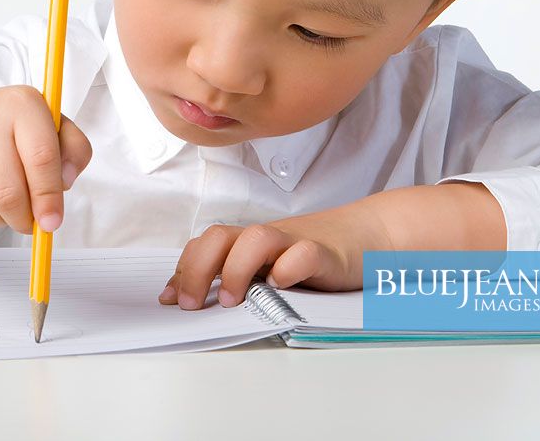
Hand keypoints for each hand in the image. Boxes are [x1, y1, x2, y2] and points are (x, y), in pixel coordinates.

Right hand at [0, 85, 91, 234]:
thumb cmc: (15, 128)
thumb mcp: (54, 126)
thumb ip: (74, 151)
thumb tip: (63, 183)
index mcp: (21, 104)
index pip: (40, 158)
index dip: (48, 197)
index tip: (52, 222)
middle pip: (7, 192)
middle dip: (24, 218)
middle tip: (31, 221)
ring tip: (7, 209)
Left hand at [158, 204, 392, 309]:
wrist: (369, 234)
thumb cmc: (316, 255)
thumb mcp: (273, 266)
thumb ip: (241, 277)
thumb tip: (197, 300)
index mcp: (250, 244)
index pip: (205, 246)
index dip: (183, 270)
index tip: (170, 299)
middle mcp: (267, 239)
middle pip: (219, 237)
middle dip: (197, 269)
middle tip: (192, 304)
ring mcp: (295, 242)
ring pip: (255, 239)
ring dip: (236, 269)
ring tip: (231, 301)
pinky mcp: (325, 253)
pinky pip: (304, 254)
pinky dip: (289, 268)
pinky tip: (281, 286)